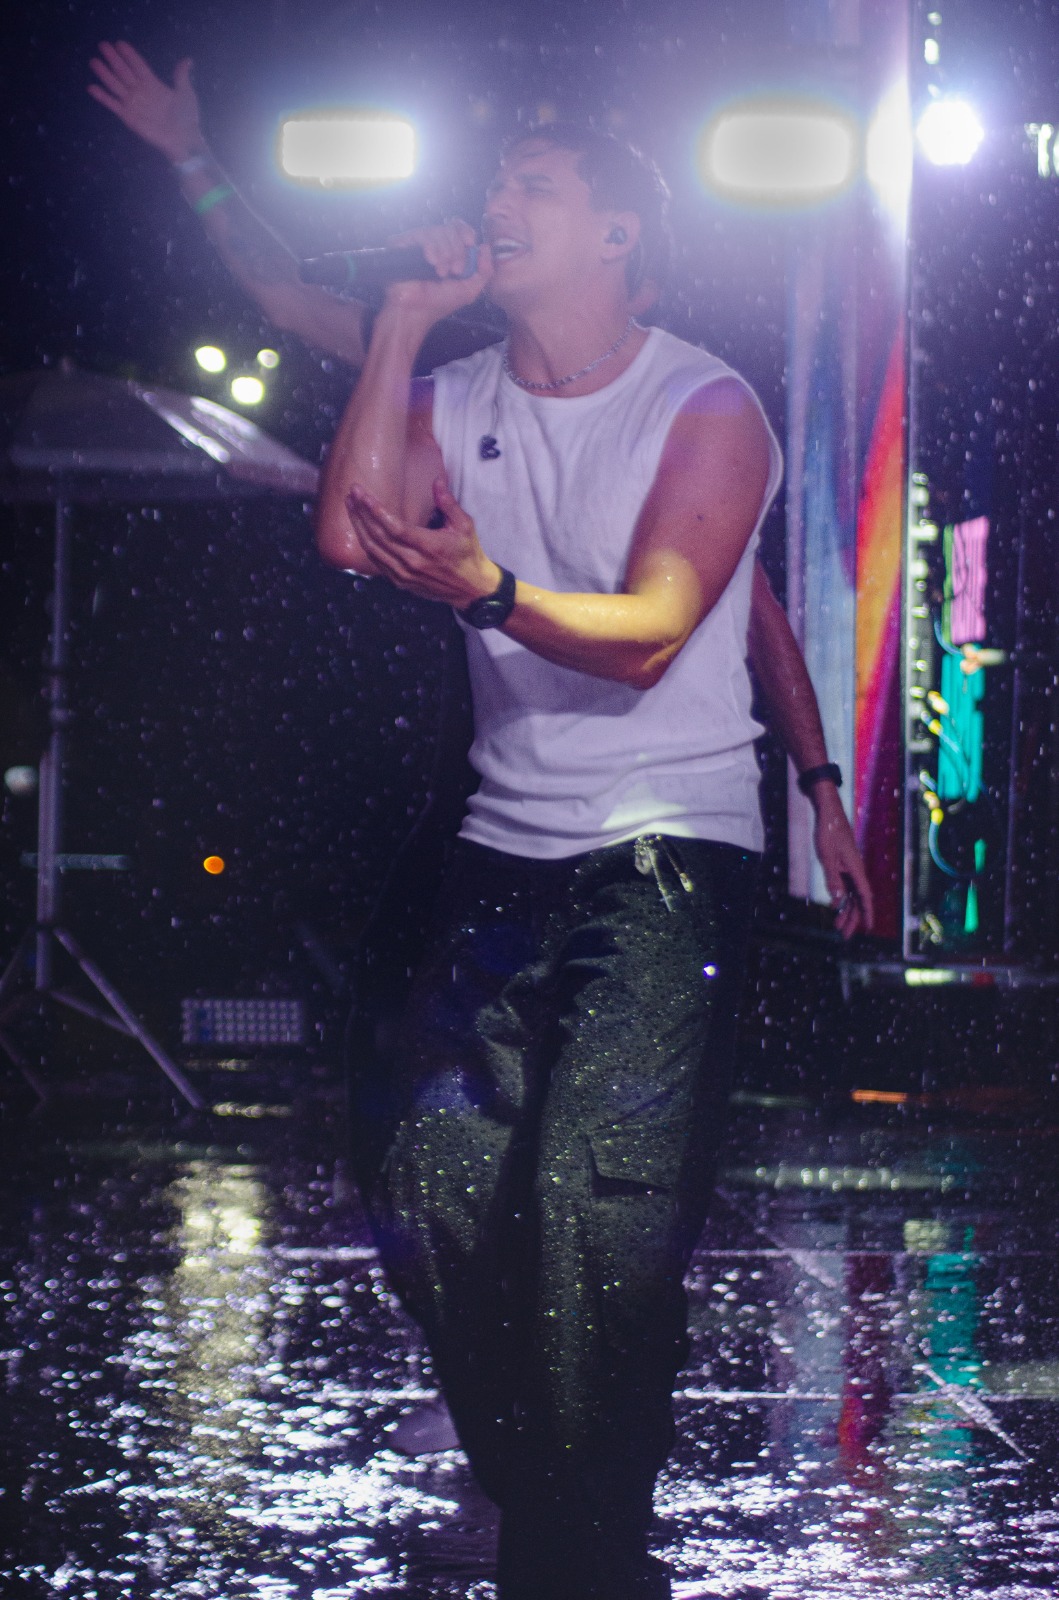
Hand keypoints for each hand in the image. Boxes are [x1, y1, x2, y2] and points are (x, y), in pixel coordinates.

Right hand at [88, 41, 203, 163]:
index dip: (129, 55)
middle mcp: (140, 91)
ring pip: (115, 85)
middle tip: (102, 45)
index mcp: (153, 84)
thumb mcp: (186, 93)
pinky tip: (91, 87)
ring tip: (94, 61)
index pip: (138, 66)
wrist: (184, 140)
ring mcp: (133, 104)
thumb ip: (181, 76)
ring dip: (104, 74)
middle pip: (124, 72)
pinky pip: (113, 105)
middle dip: (113, 59)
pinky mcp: (128, 117)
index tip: (119, 43)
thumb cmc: (186, 117)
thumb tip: (188, 60)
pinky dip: (102, 97)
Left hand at [345, 477, 500, 608]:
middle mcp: (412, 562)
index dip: (376, 511)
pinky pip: (376, 562)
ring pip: (373, 549)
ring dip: (358, 527)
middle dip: (361, 513)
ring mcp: (404, 575)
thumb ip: (448, 503)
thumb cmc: (468, 554)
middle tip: (352, 493)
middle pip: (378, 536)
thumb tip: (437, 482)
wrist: (471, 588)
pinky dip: (366, 544)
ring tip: (350, 507)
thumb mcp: (465, 525)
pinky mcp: (400, 582)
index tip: (363, 495)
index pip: (394, 528)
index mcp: (428, 547)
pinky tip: (359, 529)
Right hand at [380, 219, 492, 324]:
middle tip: (455, 271)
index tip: (470, 243)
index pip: (459, 229)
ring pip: (439, 230)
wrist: (415, 310)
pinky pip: (423, 234)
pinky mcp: (405, 242)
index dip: (466, 232)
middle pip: (451, 229)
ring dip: (445, 253)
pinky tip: (431, 262)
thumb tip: (486, 246)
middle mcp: (435, 245)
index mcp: (450, 252)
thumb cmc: (440, 302)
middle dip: (457, 251)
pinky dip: (431, 247)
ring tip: (441, 273)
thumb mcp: (470, 290)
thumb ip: (485, 271)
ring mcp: (419, 243)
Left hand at [811, 786, 874, 938]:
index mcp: (855, 869)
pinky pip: (846, 886)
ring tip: (838, 926)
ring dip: (846, 910)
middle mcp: (856, 870)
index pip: (864, 896)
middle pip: (858, 899)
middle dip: (853, 918)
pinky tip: (837, 906)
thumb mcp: (826, 857)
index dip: (866, 913)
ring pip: (852, 894)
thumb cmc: (828, 832)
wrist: (828, 813)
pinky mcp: (843, 864)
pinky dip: (842, 898)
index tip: (867, 928)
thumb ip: (832, 879)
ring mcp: (850, 867)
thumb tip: (837, 900)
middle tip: (844, 935)